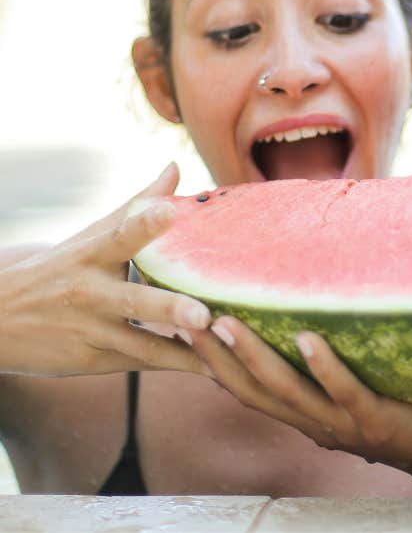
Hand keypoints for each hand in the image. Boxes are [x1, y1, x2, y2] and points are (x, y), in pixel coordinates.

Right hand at [0, 163, 211, 375]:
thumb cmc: (62, 266)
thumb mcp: (93, 234)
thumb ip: (139, 203)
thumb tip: (176, 165)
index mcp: (92, 254)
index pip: (120, 234)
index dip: (145, 223)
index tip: (171, 212)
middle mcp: (91, 293)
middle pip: (136, 301)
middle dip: (171, 308)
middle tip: (205, 314)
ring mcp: (91, 331)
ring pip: (143, 344)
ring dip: (184, 352)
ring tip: (227, 356)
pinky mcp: (92, 362)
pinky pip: (141, 363)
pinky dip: (175, 365)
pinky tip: (214, 368)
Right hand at [192, 318, 411, 495]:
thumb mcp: (361, 395)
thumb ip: (333, 373)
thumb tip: (309, 323)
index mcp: (310, 417)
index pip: (250, 391)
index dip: (214, 364)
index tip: (185, 326)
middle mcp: (318, 425)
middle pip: (255, 391)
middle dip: (218, 357)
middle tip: (186, 317)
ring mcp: (346, 424)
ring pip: (289, 391)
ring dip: (255, 357)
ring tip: (226, 322)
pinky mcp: (378, 417)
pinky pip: (345, 391)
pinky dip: (324, 365)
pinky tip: (306, 336)